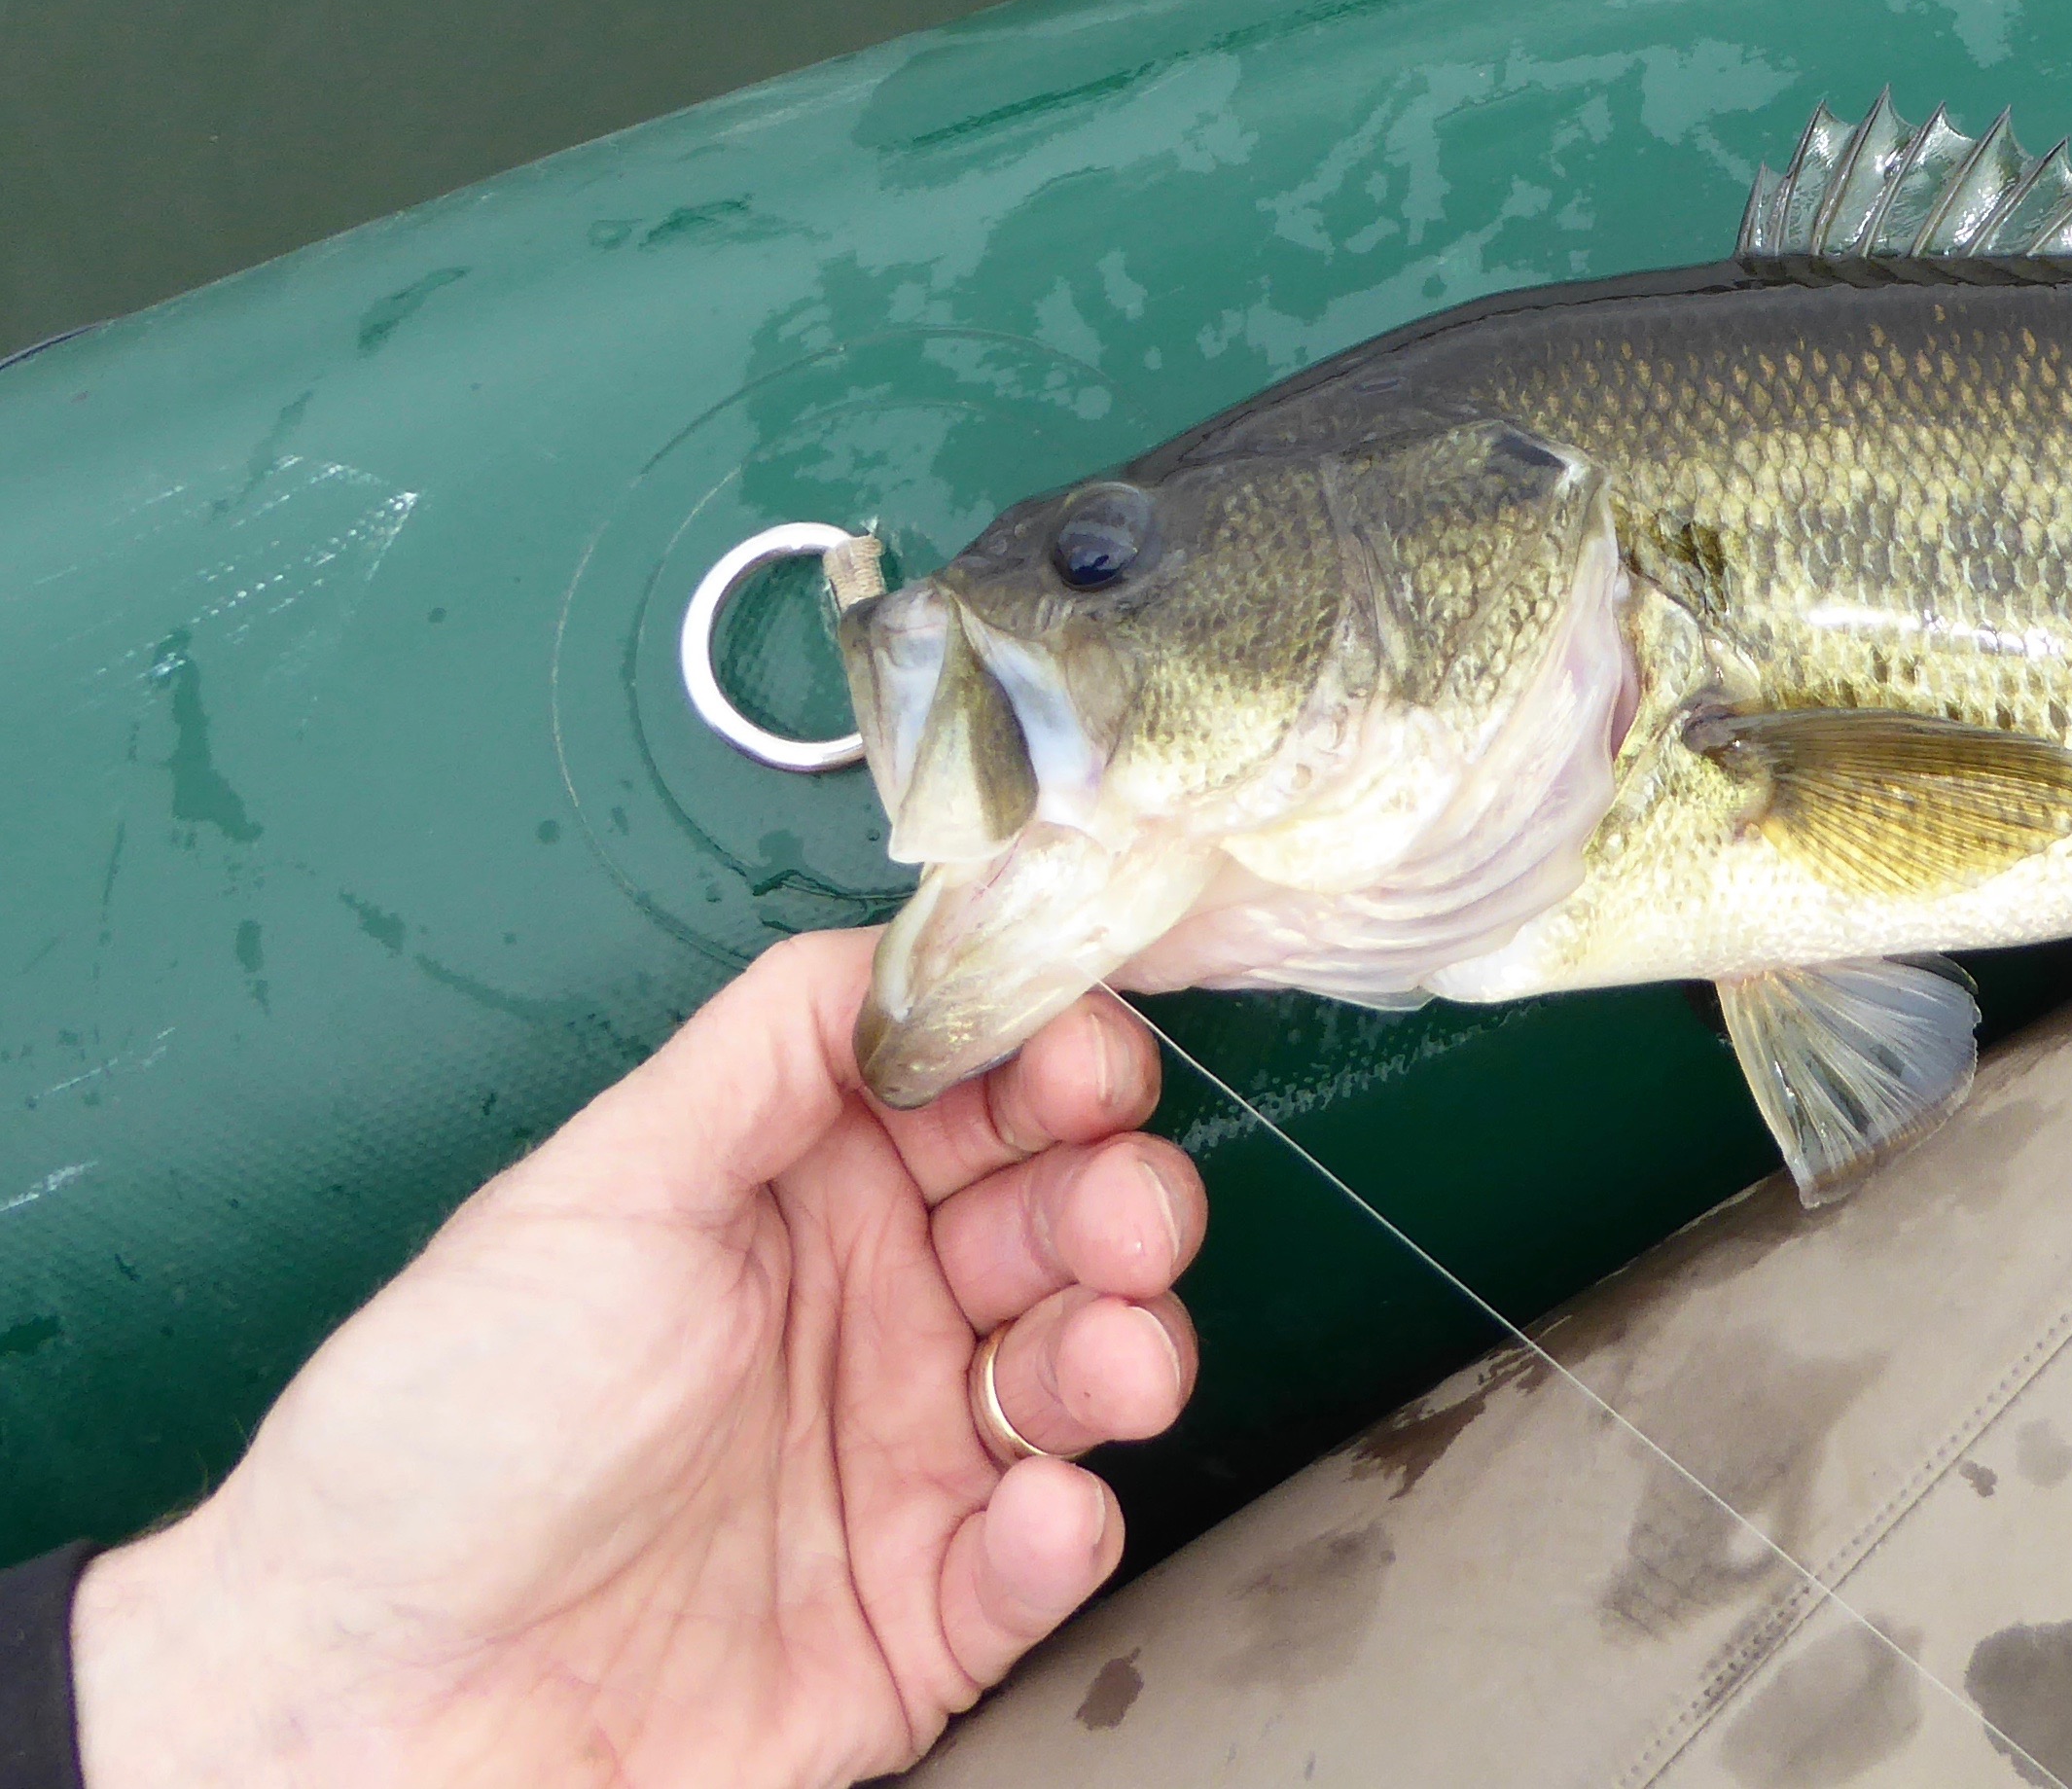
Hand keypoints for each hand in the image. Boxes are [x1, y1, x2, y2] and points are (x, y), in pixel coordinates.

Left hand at [70, 929, 1206, 1787]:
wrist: (368, 1706)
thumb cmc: (440, 1439)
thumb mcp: (595, 1190)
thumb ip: (766, 1053)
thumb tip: (906, 943)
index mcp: (793, 1199)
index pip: (976, 1094)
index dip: (1053, 1062)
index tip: (1090, 1061)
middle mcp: (865, 1315)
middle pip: (1061, 1217)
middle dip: (1120, 1197)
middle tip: (1117, 1215)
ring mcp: (901, 1462)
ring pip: (1085, 1373)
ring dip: (1127, 1349)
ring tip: (1110, 1365)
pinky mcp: (918, 1614)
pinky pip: (1039, 1562)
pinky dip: (1066, 1532)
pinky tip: (1040, 1511)